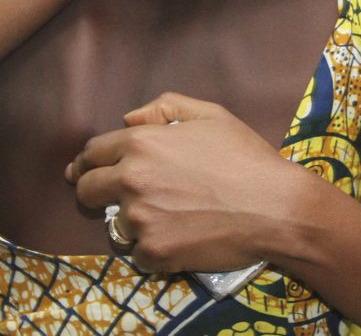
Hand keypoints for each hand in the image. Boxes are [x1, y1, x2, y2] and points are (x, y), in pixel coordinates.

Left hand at [65, 93, 306, 272]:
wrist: (274, 207)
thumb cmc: (246, 157)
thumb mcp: (211, 115)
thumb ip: (166, 107)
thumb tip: (127, 118)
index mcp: (141, 143)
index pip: (92, 153)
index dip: (87, 162)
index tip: (85, 171)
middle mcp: (131, 180)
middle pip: (87, 190)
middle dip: (93, 191)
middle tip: (110, 198)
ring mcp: (140, 220)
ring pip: (115, 225)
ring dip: (131, 222)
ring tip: (162, 218)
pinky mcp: (154, 252)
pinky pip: (138, 254)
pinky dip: (153, 249)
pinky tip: (177, 239)